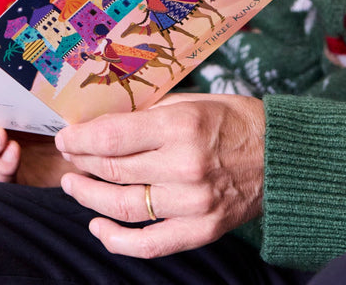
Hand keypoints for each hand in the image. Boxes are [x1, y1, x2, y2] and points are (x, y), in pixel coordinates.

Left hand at [55, 94, 264, 258]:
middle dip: (81, 162)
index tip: (65, 136)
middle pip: (113, 169)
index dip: (80, 139)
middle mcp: (184, 166)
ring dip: (89, 197)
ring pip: (122, 206)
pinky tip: (97, 226)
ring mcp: (192, 203)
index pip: (112, 137)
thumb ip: (149, 113)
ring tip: (73, 185)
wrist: (280, 156)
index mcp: (181, 126)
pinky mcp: (201, 230)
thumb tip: (102, 122)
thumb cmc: (234, 120)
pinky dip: (116, 240)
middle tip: (67, 156)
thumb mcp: (192, 101)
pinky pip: (149, 243)